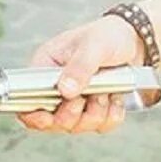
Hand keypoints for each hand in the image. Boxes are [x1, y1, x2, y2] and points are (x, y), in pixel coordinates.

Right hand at [18, 14, 143, 134]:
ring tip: (106, 92)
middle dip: (73, 114)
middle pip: (51, 120)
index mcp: (45, 68)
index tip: (48, 117)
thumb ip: (79, 67)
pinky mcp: (93, 109)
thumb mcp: (94, 45)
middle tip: (89, 96)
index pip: (26, 98)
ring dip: (96, 113)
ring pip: (77, 126)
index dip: (33, 114)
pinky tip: (115, 99)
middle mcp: (55, 87)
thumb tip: (64, 90)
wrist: (134, 40)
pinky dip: (110, 117)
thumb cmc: (107, 35)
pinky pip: (98, 126)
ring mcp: (74, 101)